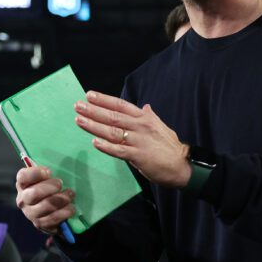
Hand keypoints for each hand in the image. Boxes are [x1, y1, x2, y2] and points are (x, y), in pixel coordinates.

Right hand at [15, 165, 75, 233]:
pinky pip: (52, 219)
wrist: (50, 212)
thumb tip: (76, 155)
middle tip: (60, 184)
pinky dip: (63, 213)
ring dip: (60, 200)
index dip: (35, 173)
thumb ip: (50, 172)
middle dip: (49, 188)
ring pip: (44, 207)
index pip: (22, 177)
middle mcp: (23, 199)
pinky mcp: (39, 224)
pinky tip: (71, 208)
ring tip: (70, 194)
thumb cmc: (49, 189)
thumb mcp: (47, 178)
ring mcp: (30, 213)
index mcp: (22, 184)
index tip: (49, 172)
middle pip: (33, 194)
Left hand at [74, 91, 190, 187]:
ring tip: (79, 120)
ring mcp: (139, 141)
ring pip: (112, 131)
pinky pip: (119, 150)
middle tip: (77, 105)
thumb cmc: (171, 148)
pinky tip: (94, 142)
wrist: (183, 166)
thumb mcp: (161, 127)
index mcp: (145, 119)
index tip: (89, 95)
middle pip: (113, 116)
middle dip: (93, 110)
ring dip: (94, 126)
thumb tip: (145, 107)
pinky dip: (106, 147)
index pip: (121, 105)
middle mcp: (140, 127)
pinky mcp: (139, 156)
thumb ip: (151, 117)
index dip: (104, 100)